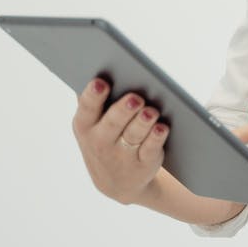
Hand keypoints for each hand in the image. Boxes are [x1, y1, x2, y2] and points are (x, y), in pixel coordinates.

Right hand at [72, 77, 169, 204]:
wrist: (117, 181)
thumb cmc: (105, 137)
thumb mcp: (91, 124)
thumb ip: (94, 99)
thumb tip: (103, 65)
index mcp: (85, 125)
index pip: (87, 108)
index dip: (94, 95)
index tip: (101, 82)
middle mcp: (101, 141)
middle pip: (113, 122)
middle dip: (124, 110)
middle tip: (135, 97)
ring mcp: (122, 155)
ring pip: (134, 135)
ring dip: (143, 122)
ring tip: (151, 111)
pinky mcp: (143, 164)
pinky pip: (150, 149)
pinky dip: (156, 138)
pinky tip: (162, 128)